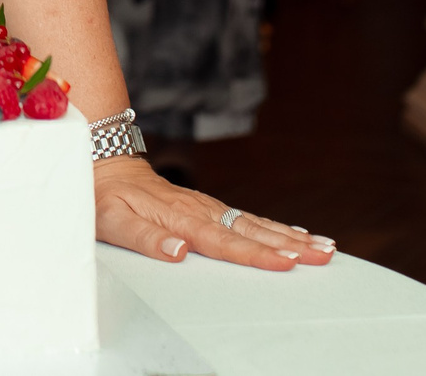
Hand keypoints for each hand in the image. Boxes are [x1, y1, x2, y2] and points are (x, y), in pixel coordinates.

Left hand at [93, 156, 332, 269]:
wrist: (102, 162)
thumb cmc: (103, 198)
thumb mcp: (111, 221)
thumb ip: (145, 239)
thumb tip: (179, 252)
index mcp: (179, 219)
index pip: (225, 242)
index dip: (256, 255)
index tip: (287, 262)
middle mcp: (200, 210)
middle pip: (250, 230)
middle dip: (289, 245)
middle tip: (323, 257)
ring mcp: (206, 206)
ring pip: (254, 222)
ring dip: (289, 236)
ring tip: (323, 247)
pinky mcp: (207, 205)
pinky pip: (246, 217)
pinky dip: (273, 226)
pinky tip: (294, 233)